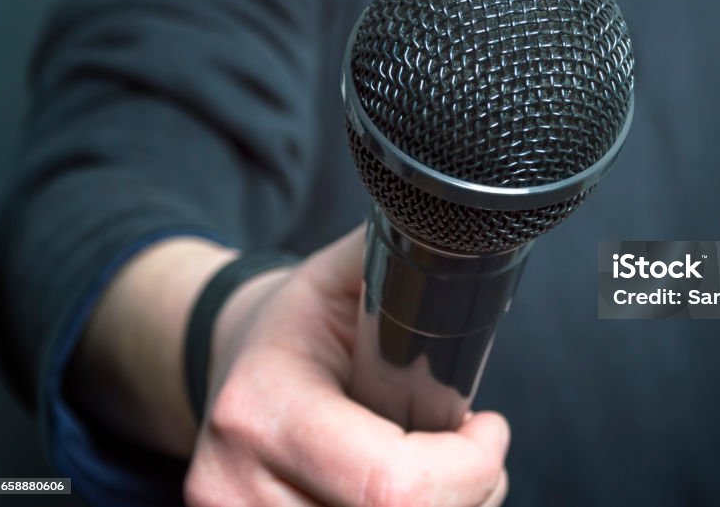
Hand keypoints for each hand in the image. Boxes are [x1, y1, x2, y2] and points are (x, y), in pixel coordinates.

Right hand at [184, 225, 509, 506]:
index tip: (488, 427)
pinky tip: (412, 492)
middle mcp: (235, 485)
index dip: (468, 469)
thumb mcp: (343, 275)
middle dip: (467, 494)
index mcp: (263, 409)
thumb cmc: (296, 323)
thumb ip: (405, 260)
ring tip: (446, 471)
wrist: (231, 362)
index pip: (394, 486)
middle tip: (476, 454)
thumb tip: (469, 238)